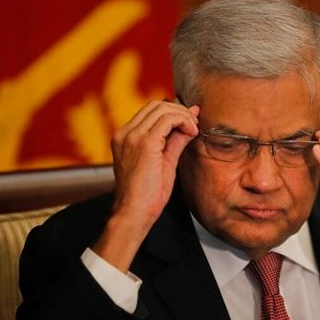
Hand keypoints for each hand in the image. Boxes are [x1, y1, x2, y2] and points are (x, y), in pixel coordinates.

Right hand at [111, 100, 198, 222]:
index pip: (151, 111)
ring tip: (194, 131)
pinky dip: (183, 121)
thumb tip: (189, 122)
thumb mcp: (164, 161)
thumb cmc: (147, 195)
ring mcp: (132, 136)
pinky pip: (168, 119)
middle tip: (195, 125)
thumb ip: (175, 140)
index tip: (191, 120)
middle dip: (180, 111)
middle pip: (156, 105)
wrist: (134, 213)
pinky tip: (191, 133)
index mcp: (125, 137)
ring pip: (163, 109)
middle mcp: (125, 133)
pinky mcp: (144, 143)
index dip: (174, 111)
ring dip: (184, 116)